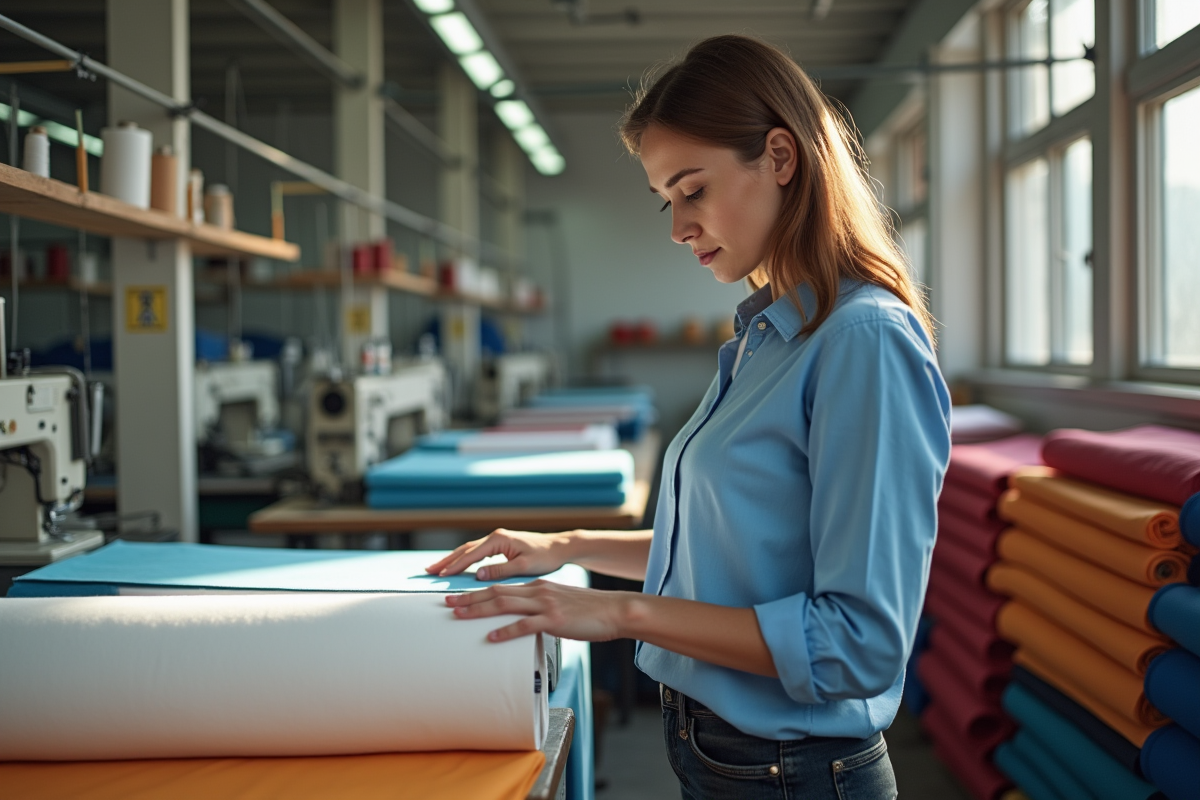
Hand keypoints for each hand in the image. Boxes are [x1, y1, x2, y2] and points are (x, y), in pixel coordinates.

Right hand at [425, 529, 573, 581]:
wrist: (559, 547)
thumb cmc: (545, 556)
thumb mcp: (523, 566)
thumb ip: (500, 570)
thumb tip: (478, 574)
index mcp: (499, 540)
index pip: (471, 554)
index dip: (454, 566)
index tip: (440, 575)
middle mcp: (496, 537)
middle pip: (465, 549)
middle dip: (446, 560)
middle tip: (428, 570)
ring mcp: (498, 540)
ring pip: (469, 550)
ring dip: (452, 559)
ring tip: (436, 568)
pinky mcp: (501, 545)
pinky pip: (477, 552)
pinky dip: (464, 558)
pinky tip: (457, 565)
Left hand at [445, 581, 631, 641]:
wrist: (615, 610)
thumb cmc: (590, 611)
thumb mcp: (560, 603)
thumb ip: (540, 608)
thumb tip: (524, 621)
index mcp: (538, 587)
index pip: (501, 587)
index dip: (477, 592)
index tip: (457, 596)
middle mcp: (538, 591)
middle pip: (496, 592)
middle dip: (469, 598)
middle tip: (446, 603)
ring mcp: (546, 604)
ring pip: (504, 605)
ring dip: (479, 610)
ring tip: (458, 616)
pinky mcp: (554, 620)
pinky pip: (525, 626)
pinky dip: (505, 631)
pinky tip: (490, 638)